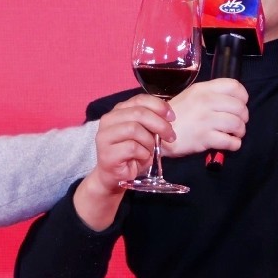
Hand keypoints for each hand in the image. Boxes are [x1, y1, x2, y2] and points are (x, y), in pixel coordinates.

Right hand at [76, 95, 173, 228]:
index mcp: (118, 111)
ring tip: (151, 151)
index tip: (172, 117)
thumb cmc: (131, 154)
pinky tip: (142, 158)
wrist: (115, 177)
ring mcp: (104, 136)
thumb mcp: (144, 133)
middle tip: (171, 137)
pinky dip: (143, 154)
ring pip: (134, 129)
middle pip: (139, 113)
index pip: (139, 99)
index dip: (159, 106)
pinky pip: (132, 148)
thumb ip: (151, 122)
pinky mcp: (107, 153)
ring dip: (149, 142)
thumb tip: (168, 116)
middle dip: (160, 124)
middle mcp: (108, 120)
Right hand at [160, 79, 248, 157]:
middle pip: (239, 107)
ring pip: (237, 124)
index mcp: (203, 89)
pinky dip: (235, 144)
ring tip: (235, 134)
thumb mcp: (191, 96)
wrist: (157, 133)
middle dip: (243, 117)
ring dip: (240, 131)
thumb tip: (232, 101)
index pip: (234, 86)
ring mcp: (206, 120)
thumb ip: (210, 95)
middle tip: (238, 123)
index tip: (241, 104)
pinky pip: (230, 141)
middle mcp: (206, 102)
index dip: (243, 96)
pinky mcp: (205, 138)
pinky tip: (230, 143)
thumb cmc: (176, 115)